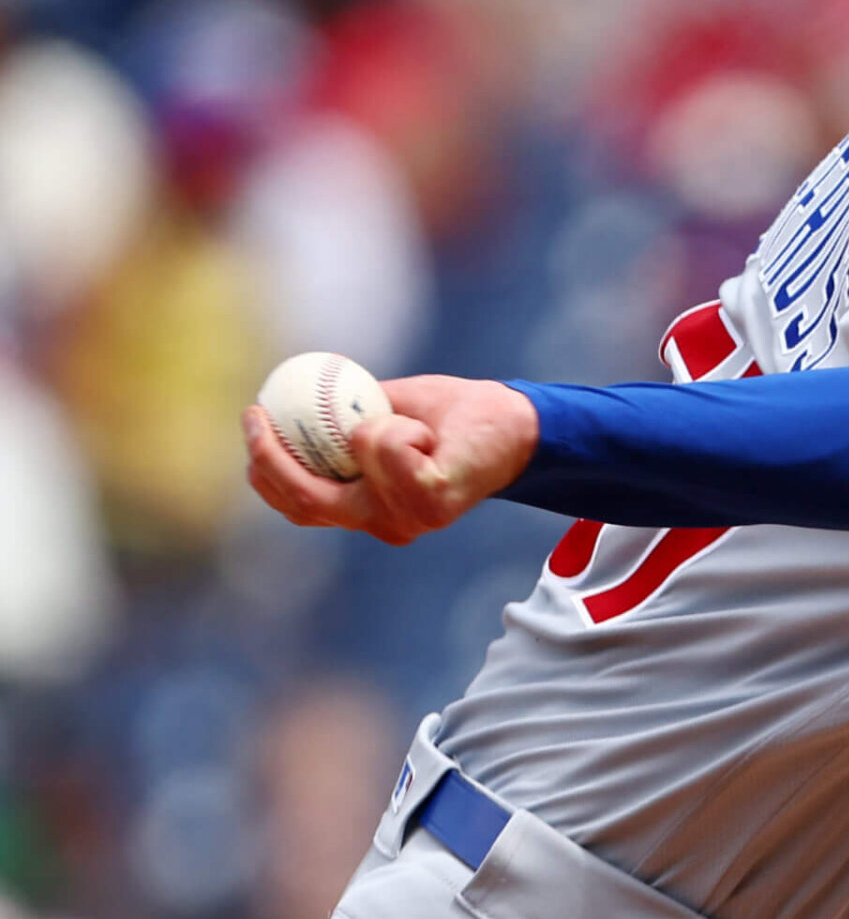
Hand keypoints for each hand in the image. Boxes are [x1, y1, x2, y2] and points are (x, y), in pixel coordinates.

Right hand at [244, 376, 538, 545]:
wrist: (522, 425)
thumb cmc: (460, 419)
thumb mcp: (391, 412)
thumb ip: (348, 416)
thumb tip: (296, 398)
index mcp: (368, 510)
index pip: (298, 505)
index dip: (264, 468)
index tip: (253, 420)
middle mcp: (383, 524)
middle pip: (304, 501)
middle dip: (270, 457)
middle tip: (259, 413)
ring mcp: (406, 518)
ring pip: (352, 457)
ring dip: (370, 423)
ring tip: (407, 418)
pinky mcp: (431, 500)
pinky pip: (387, 446)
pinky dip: (400, 424)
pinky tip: (426, 429)